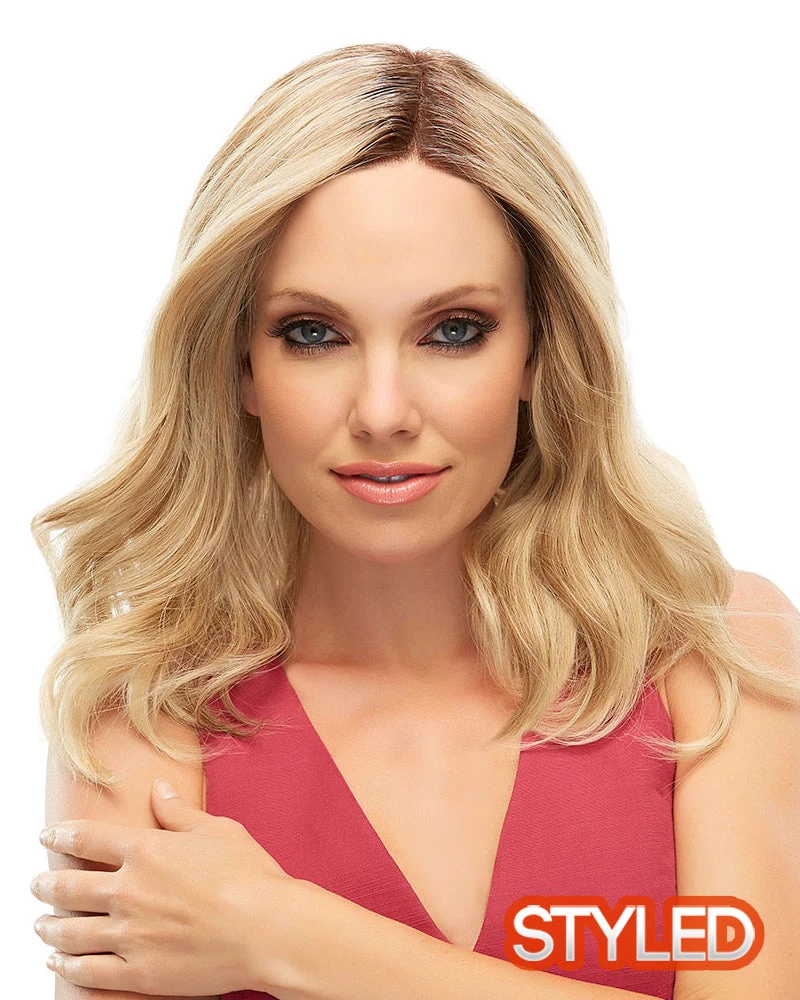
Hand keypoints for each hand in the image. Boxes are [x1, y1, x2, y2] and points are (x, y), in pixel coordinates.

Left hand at [31, 778, 296, 995]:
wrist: (267, 929)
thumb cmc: (249, 876)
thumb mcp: (217, 830)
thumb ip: (179, 812)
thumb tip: (158, 788)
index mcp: (146, 851)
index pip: (88, 839)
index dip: (61, 835)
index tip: (47, 835)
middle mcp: (129, 891)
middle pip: (69, 888)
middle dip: (46, 885)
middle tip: (37, 884)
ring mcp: (130, 935)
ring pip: (71, 932)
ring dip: (50, 927)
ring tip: (41, 925)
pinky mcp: (138, 972)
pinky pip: (88, 972)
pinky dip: (66, 967)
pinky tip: (58, 963)